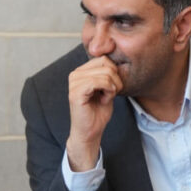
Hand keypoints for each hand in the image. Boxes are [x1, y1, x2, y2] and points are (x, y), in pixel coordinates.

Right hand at [67, 56, 123, 170]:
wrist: (90, 132)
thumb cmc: (98, 112)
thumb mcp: (107, 88)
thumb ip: (108, 74)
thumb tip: (116, 61)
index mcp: (81, 71)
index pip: (104, 59)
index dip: (114, 73)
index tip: (111, 88)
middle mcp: (75, 74)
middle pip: (106, 64)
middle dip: (115, 80)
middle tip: (110, 94)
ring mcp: (74, 82)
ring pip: (105, 73)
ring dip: (112, 88)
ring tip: (106, 98)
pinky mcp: (76, 92)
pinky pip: (98, 82)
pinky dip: (108, 91)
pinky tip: (104, 100)